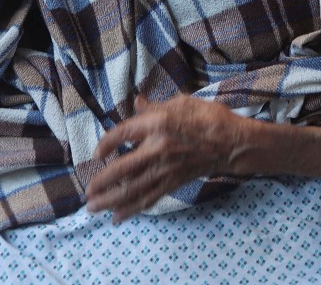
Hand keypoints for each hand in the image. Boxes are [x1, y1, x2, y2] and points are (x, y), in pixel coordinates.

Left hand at [88, 95, 250, 222]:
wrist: (232, 143)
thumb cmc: (208, 117)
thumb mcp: (181, 103)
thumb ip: (154, 107)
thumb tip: (136, 103)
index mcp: (158, 124)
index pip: (123, 133)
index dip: (106, 143)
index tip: (96, 153)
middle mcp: (158, 149)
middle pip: (123, 169)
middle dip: (102, 182)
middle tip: (87, 192)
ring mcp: (166, 169)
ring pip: (133, 189)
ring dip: (110, 201)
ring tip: (93, 208)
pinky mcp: (173, 183)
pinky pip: (149, 199)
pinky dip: (132, 210)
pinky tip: (117, 217)